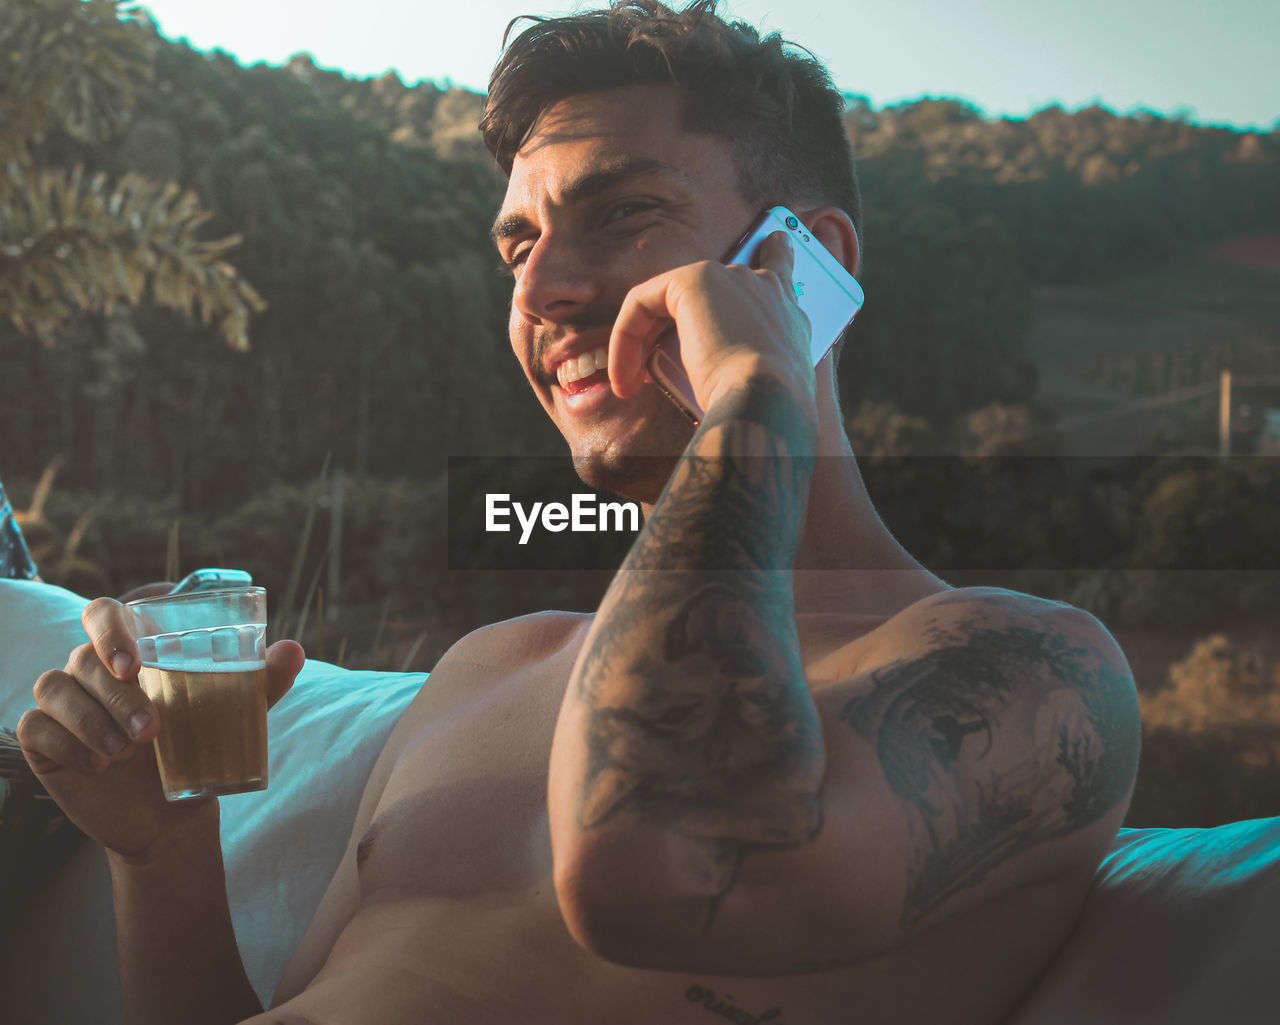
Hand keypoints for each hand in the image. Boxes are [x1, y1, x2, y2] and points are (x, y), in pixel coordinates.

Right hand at [16, 597, 304, 859]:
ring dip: (92, 720)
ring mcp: (64, 703)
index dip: (110, 628)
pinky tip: (99, 766)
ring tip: (130, 752)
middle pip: (82, 658)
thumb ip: (263, 680)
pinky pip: (35, 727)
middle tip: (152, 730)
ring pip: (54, 688)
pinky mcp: (45, 740)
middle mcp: (90, 669)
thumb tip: (294, 650)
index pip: (103, 612)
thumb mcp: (235, 714)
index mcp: (132, 650)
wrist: (173, 813)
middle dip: (116, 694)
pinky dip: (67, 744)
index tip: (133, 662)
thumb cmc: (200, 747)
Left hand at [607, 230, 814, 414]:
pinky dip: (626, 338)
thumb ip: (753, 367)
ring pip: (672, 300)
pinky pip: (644, 302)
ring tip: (633, 382)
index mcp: (788, 314)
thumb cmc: (768, 406)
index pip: (781, 269)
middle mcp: (764, 286)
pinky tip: (625, 376)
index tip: (775, 240)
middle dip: (675, 322)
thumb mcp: (769, 385)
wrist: (767, 400)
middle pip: (714, 284)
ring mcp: (731, 278)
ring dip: (644, 340)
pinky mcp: (695, 281)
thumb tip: (719, 378)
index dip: (775, 254)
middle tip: (648, 368)